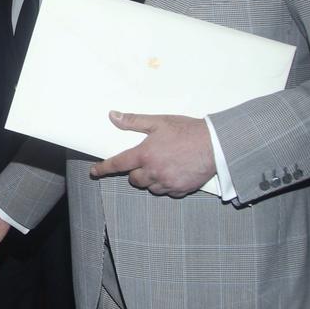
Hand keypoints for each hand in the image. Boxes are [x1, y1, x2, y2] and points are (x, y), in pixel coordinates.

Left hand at [89, 111, 215, 197]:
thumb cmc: (186, 130)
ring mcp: (168, 182)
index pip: (118, 164)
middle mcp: (153, 171)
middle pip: (134, 180)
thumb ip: (133, 121)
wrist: (215, 144)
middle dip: (135, 173)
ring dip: (150, 180)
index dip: (103, 168)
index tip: (94, 172)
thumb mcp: (158, 122)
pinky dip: (166, 185)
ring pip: (150, 187)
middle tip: (145, 162)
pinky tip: (173, 173)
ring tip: (162, 166)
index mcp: (145, 155)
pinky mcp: (181, 189)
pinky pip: (167, 192)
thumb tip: (113, 116)